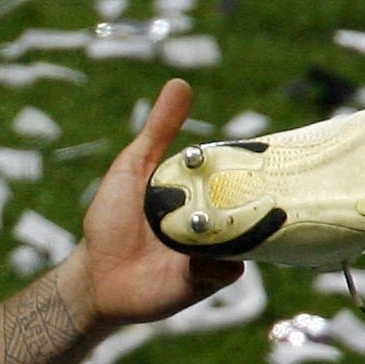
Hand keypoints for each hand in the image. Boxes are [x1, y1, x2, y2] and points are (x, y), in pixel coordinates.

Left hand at [76, 77, 242, 326]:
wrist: (96, 274)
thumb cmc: (112, 219)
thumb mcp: (134, 167)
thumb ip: (158, 130)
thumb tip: (180, 84)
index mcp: (204, 192)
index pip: (241, 174)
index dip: (255, 163)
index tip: (268, 151)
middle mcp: (217, 220)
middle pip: (253, 205)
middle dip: (259, 195)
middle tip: (259, 186)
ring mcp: (216, 251)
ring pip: (247, 237)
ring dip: (235, 227)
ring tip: (217, 219)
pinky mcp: (209, 280)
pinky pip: (230, 268)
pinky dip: (219, 259)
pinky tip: (199, 253)